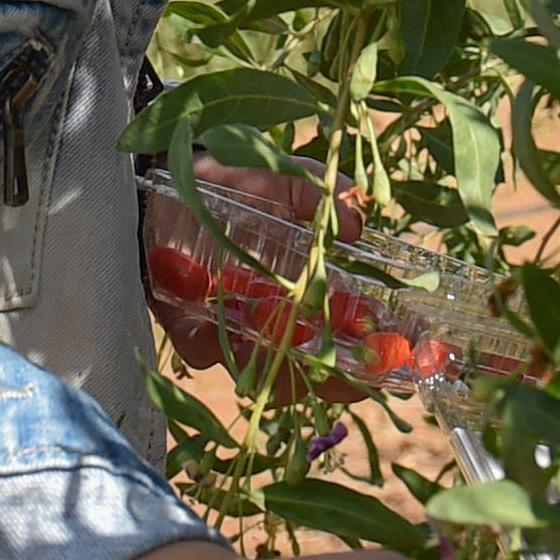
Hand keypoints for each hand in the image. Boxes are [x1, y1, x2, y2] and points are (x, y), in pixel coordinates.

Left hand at [142, 164, 373, 387]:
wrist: (171, 179)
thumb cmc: (238, 183)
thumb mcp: (282, 179)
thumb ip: (318, 194)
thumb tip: (357, 223)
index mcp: (308, 295)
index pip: (347, 344)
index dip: (369, 364)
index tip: (387, 364)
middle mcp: (273, 323)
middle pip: (306, 374)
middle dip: (324, 380)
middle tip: (335, 371)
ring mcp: (232, 331)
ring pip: (254, 372)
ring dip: (267, 364)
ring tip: (272, 344)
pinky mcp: (187, 327)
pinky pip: (199, 349)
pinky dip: (209, 342)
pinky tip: (213, 328)